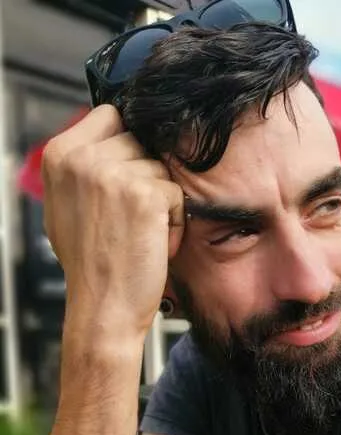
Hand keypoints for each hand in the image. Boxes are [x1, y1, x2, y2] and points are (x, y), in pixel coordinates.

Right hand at [42, 104, 185, 334]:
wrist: (103, 308)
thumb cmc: (91, 264)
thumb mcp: (67, 205)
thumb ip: (83, 168)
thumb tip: (112, 136)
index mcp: (59, 155)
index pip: (110, 116)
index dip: (127, 147)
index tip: (125, 181)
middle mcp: (82, 158)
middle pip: (140, 142)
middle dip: (145, 178)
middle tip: (130, 220)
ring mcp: (112, 174)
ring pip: (161, 169)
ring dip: (161, 202)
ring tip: (140, 234)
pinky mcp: (144, 195)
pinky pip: (177, 195)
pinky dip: (175, 223)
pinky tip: (154, 245)